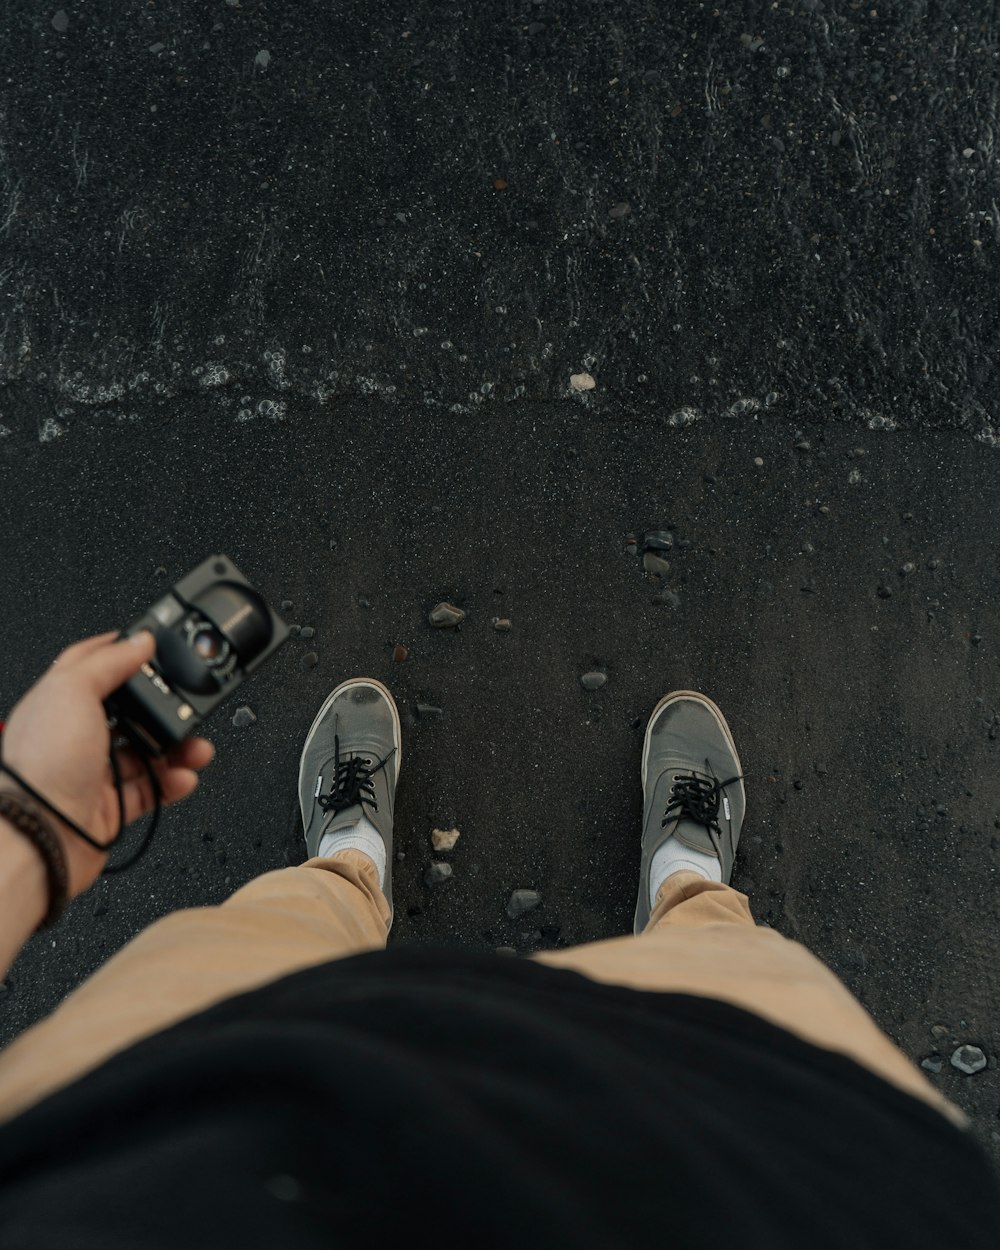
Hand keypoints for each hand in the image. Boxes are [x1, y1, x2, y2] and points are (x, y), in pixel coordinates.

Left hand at [0, 630, 214, 895]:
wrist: (41, 834)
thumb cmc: (42, 766)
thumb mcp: (72, 691)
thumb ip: (108, 662)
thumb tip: (139, 641)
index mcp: (58, 701)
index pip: (93, 666)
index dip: (123, 653)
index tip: (154, 648)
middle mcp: (75, 735)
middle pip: (130, 711)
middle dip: (163, 707)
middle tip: (188, 705)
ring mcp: (94, 771)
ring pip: (146, 751)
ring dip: (177, 747)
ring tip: (197, 747)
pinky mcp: (110, 805)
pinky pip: (151, 789)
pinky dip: (173, 782)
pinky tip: (184, 776)